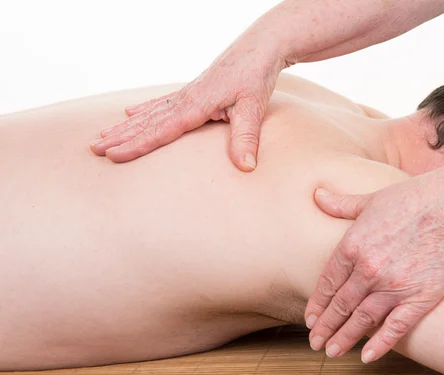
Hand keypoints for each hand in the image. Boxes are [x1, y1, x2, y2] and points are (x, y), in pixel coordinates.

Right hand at [90, 39, 286, 170]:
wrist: (259, 47)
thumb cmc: (256, 77)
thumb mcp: (254, 108)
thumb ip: (246, 138)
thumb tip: (246, 168)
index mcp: (196, 105)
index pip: (161, 130)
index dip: (137, 144)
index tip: (113, 155)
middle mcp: (185, 98)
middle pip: (147, 121)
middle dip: (120, 136)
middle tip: (94, 149)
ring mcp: (187, 93)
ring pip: (149, 113)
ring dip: (126, 125)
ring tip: (103, 135)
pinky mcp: (193, 90)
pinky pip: (161, 103)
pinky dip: (144, 110)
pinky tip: (131, 113)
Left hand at [305, 177, 443, 362]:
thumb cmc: (413, 199)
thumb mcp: (370, 199)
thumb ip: (341, 204)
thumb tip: (317, 195)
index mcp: (352, 246)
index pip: (328, 283)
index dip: (318, 304)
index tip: (311, 318)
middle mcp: (368, 271)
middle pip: (341, 305)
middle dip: (325, 326)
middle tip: (316, 342)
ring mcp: (393, 287)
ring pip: (362, 320)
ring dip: (344, 338)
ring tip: (332, 352)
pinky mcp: (419, 298)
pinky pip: (394, 328)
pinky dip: (380, 344)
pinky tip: (367, 357)